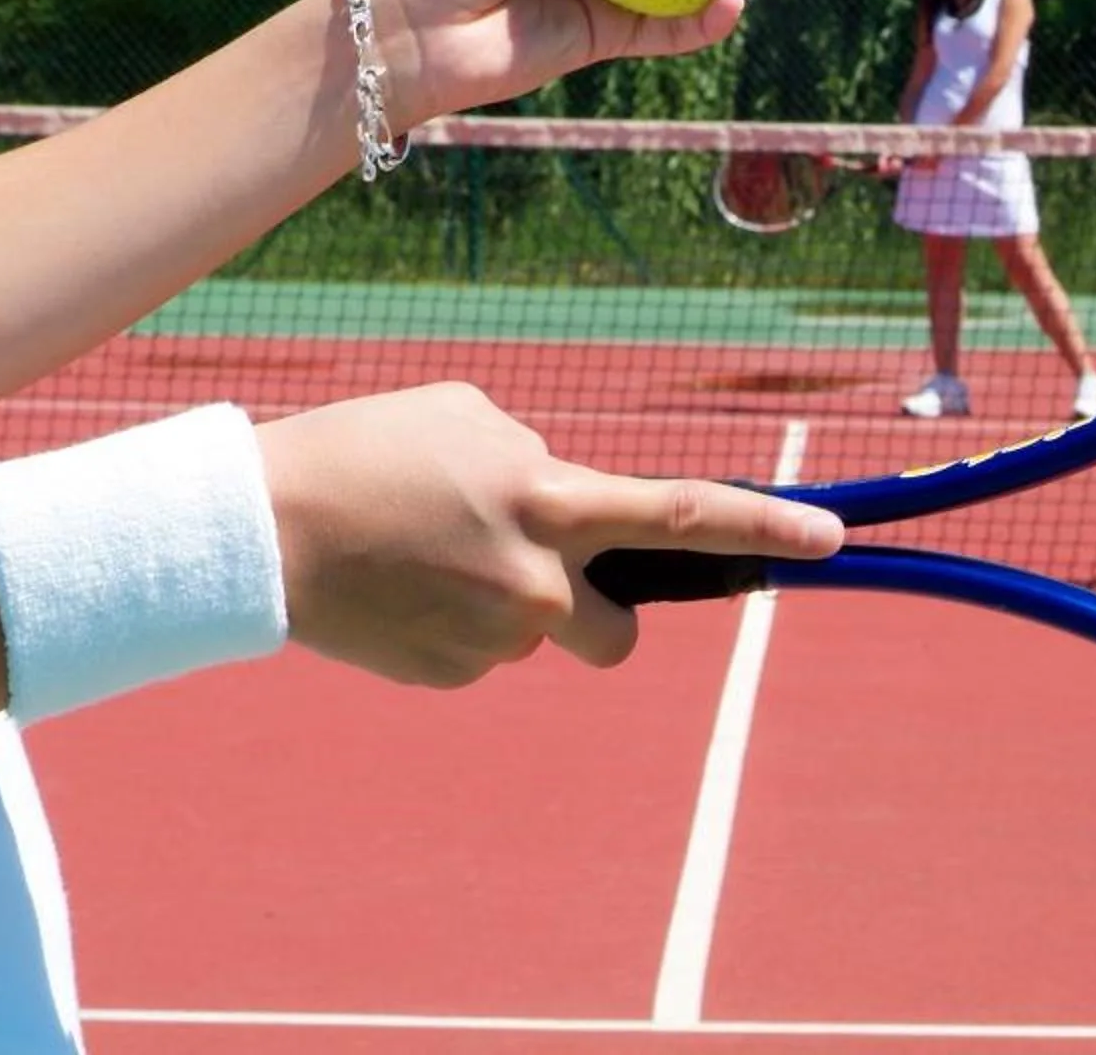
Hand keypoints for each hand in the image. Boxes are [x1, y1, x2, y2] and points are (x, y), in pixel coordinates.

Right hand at [260, 383, 842, 687]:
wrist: (259, 530)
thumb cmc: (367, 448)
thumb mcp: (470, 418)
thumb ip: (541, 462)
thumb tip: (564, 510)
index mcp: (551, 501)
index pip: (684, 516)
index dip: (768, 527)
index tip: (835, 541)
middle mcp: (538, 585)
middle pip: (617, 627)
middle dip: (597, 608)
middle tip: (538, 568)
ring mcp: (494, 643)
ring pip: (538, 635)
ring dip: (509, 603)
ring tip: (429, 556)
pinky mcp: (447, 677)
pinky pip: (479, 653)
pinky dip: (452, 623)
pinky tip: (398, 588)